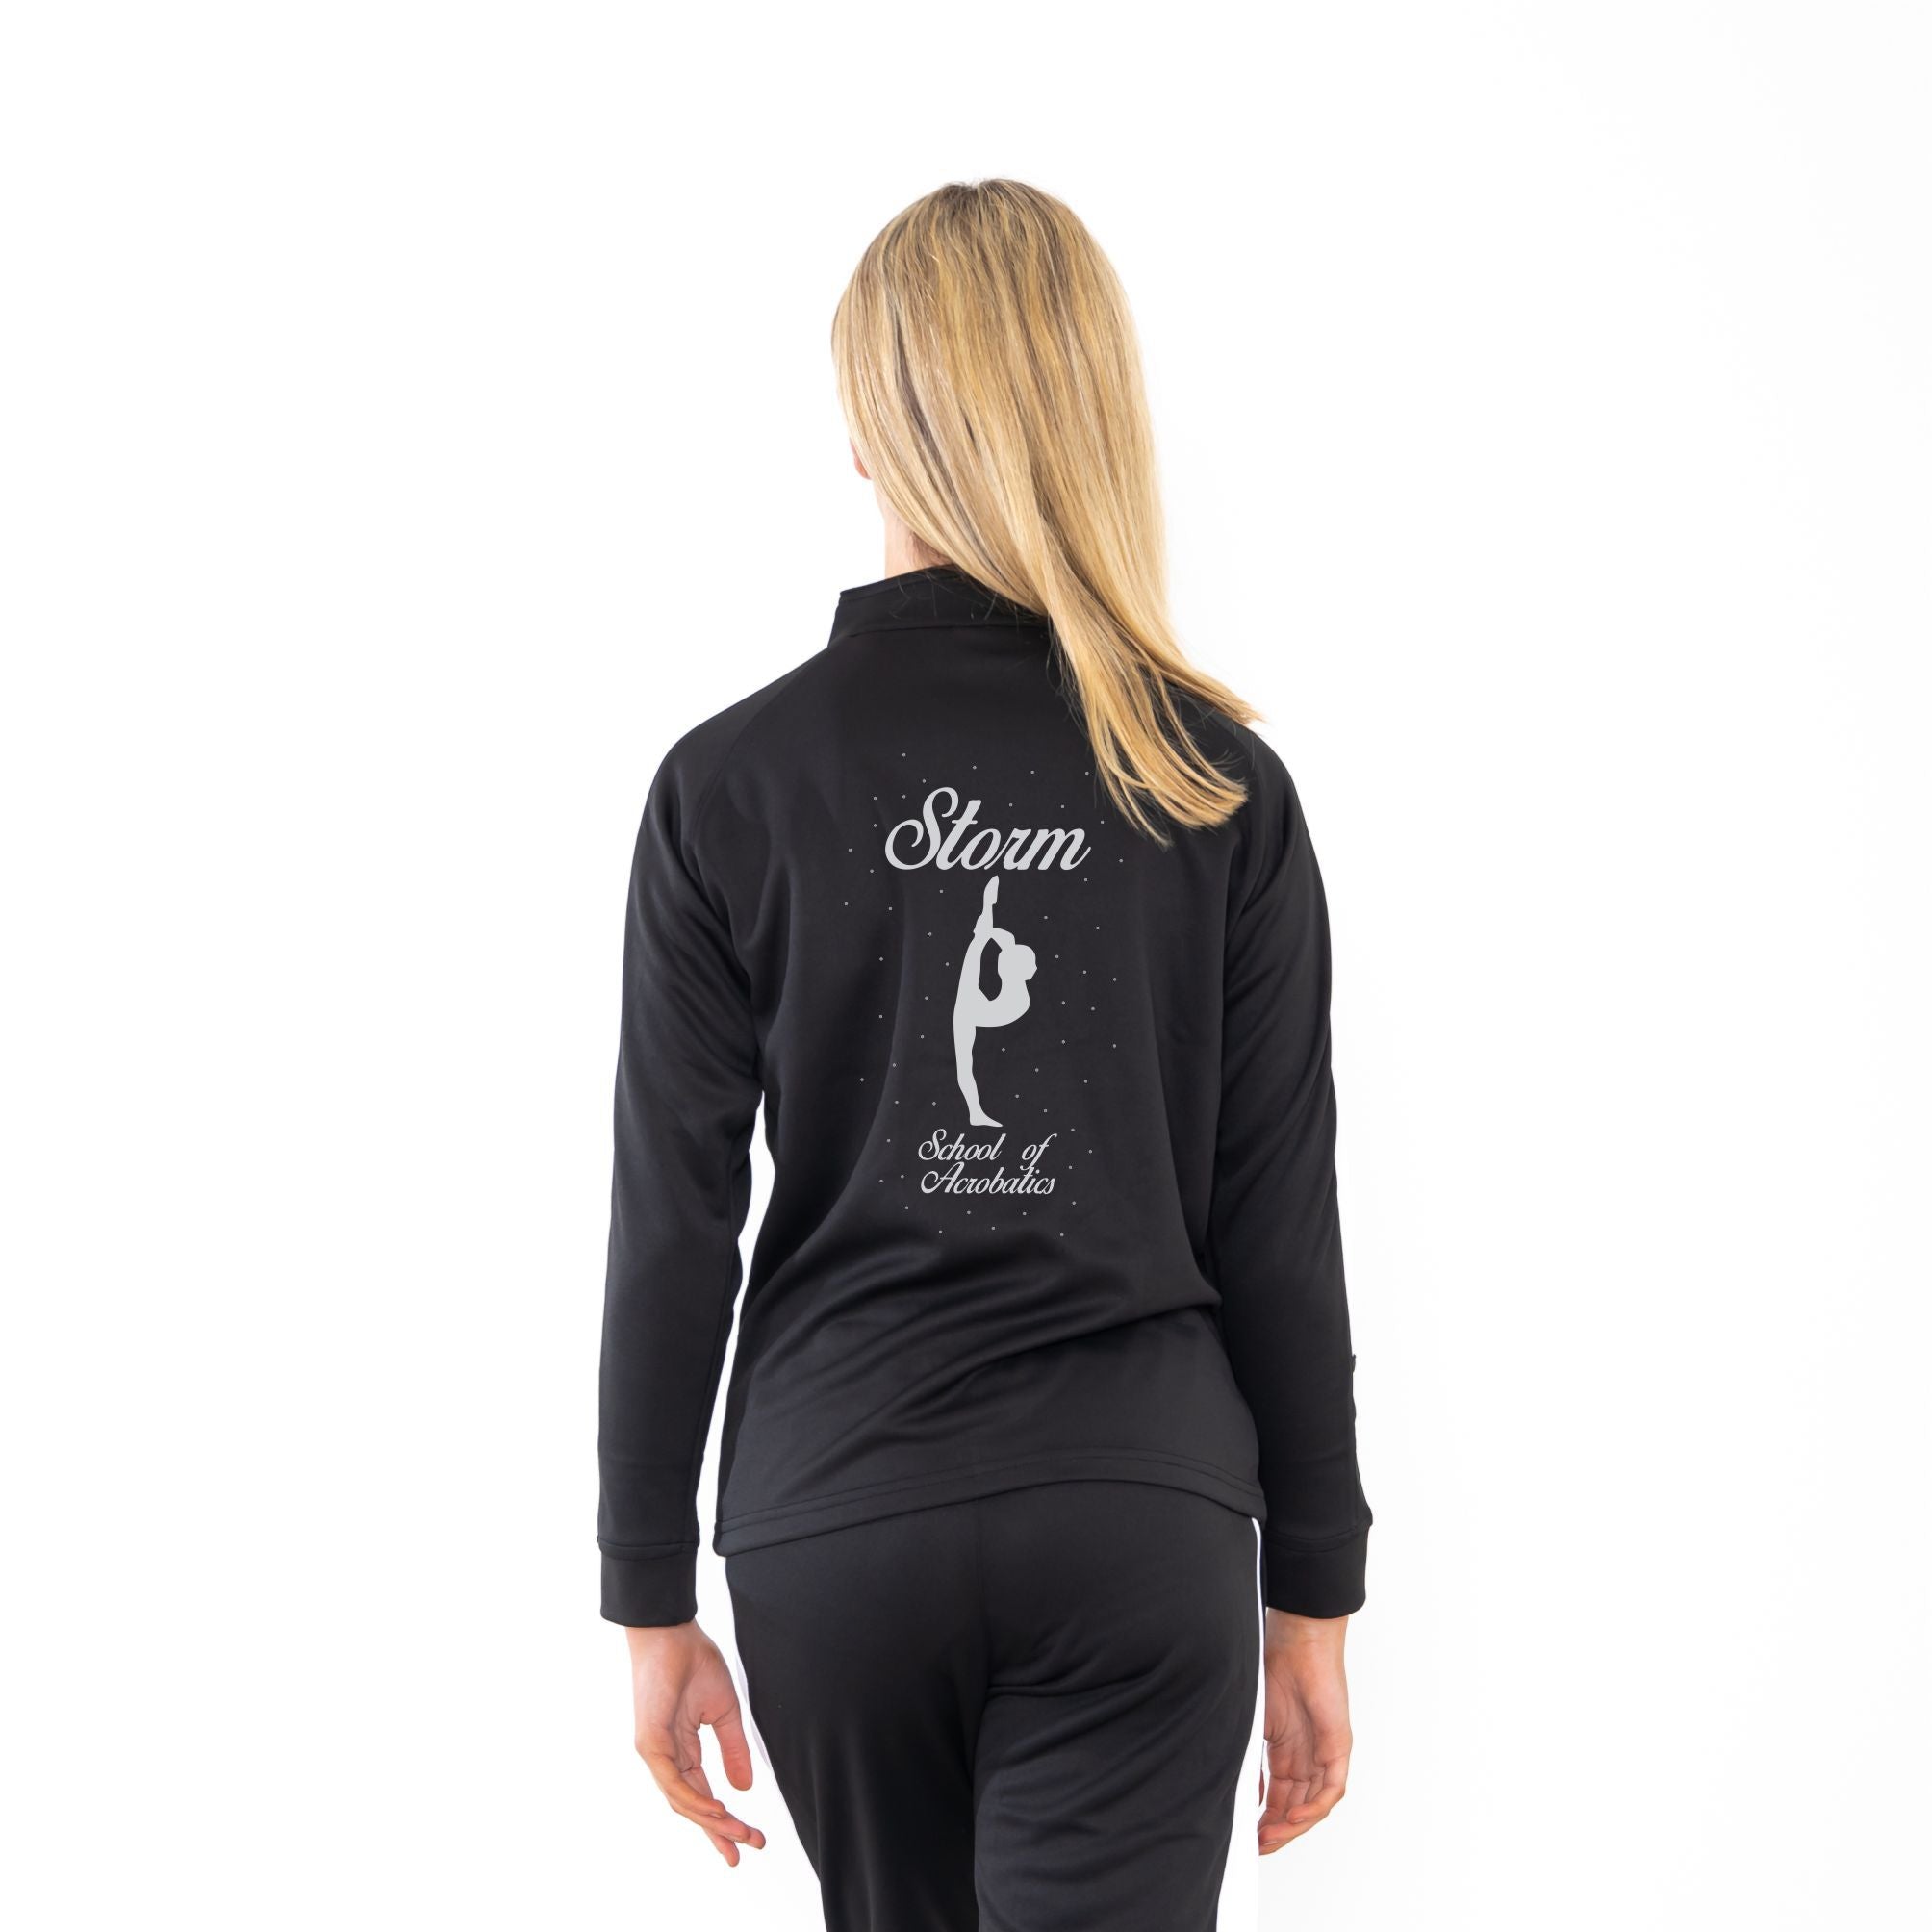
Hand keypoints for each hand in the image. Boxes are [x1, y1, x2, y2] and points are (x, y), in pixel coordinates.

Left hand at [627, 1621, 765, 1865]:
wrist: (672, 1631)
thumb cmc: (695, 1663)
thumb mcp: (725, 1712)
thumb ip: (733, 1750)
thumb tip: (744, 1787)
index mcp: (682, 1750)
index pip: (703, 1795)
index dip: (724, 1820)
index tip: (749, 1841)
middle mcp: (666, 1758)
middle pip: (693, 1806)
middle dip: (720, 1831)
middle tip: (747, 1849)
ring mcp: (655, 1753)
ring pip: (682, 1800)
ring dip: (712, 1821)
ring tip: (738, 1834)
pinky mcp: (649, 1743)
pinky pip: (673, 1781)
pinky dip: (694, 1799)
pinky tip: (716, 1810)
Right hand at [1258, 1609, 1351, 1853]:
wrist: (1297, 1636)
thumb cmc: (1270, 1664)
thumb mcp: (1250, 1719)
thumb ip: (1244, 1753)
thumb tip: (1236, 1791)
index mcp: (1285, 1749)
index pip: (1276, 1796)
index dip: (1262, 1819)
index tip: (1245, 1837)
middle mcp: (1306, 1755)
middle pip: (1295, 1807)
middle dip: (1276, 1831)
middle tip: (1257, 1848)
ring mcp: (1324, 1752)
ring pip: (1313, 1804)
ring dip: (1292, 1826)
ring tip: (1269, 1838)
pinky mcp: (1338, 1745)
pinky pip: (1331, 1788)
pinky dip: (1314, 1807)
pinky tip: (1292, 1817)